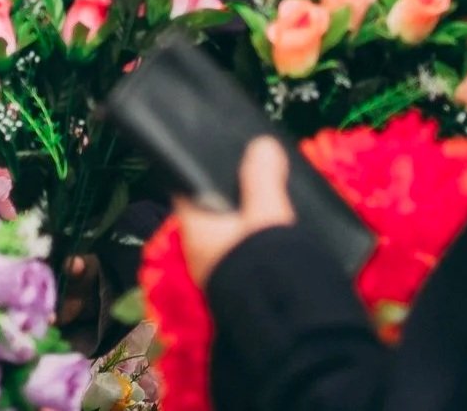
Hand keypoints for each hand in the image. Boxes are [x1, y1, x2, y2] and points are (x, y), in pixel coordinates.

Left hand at [173, 137, 294, 285]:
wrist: (282, 322)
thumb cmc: (264, 262)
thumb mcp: (266, 212)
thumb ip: (263, 176)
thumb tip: (262, 144)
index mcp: (194, 228)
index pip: (184, 189)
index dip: (195, 168)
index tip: (213, 150)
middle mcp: (198, 250)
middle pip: (207, 209)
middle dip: (226, 191)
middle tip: (251, 167)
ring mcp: (216, 271)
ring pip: (226, 231)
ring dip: (243, 216)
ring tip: (269, 194)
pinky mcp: (237, 285)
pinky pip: (240, 250)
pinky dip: (252, 237)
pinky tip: (274, 229)